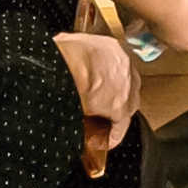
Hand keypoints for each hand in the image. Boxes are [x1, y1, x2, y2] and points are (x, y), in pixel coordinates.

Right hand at [53, 29, 140, 165]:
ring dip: (116, 113)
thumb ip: (69, 51)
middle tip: (102, 107)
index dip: (109, 80)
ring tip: (103, 125)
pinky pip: (121, 123)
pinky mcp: (120, 105)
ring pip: (127, 102)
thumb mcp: (66, 46)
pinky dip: (114, 133)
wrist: (67, 63)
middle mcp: (123, 63)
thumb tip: (60, 55)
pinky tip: (107, 141)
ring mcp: (125, 84)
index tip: (101, 88)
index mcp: (109, 47)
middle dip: (116, 95)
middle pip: (126, 84)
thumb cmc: (62, 52)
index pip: (116, 65)